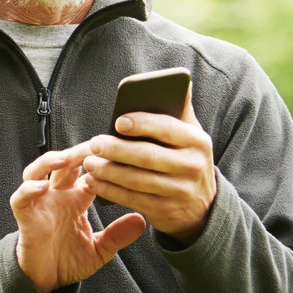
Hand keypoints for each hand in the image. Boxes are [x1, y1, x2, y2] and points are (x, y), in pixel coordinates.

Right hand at [11, 147, 146, 292]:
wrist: (47, 281)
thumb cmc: (69, 261)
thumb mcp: (101, 250)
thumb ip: (118, 235)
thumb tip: (141, 221)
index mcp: (76, 200)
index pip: (89, 172)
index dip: (101, 161)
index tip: (117, 154)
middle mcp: (57, 196)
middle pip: (64, 163)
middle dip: (78, 152)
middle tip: (95, 145)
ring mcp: (40, 204)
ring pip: (37, 171)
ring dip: (49, 161)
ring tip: (66, 159)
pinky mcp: (26, 217)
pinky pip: (21, 198)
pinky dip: (29, 189)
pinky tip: (42, 186)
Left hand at [80, 89, 218, 242]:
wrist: (202, 207)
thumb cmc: (186, 159)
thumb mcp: (191, 137)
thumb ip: (180, 111)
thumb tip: (179, 81)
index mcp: (198, 142)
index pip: (167, 128)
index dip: (142, 124)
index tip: (117, 121)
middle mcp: (193, 167)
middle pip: (148, 156)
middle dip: (117, 150)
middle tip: (94, 143)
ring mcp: (180, 191)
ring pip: (137, 180)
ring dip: (108, 171)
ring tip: (89, 162)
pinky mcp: (165, 211)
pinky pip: (132, 199)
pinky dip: (110, 190)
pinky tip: (94, 182)